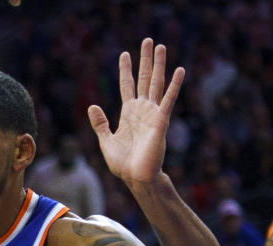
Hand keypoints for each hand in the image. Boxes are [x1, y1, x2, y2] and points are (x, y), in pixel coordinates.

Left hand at [88, 38, 183, 183]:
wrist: (136, 177)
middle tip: (148, 40)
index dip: (126, 70)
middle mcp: (142, 110)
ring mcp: (152, 114)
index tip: (124, 54)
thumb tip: (92, 106)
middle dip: (145, 60)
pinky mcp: (161, 122)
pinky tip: (179, 70)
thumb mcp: (106, 140)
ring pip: (156, 84)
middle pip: (144, 79)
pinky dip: (173, 85)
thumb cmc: (123, 163)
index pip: (127, 86)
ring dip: (159, 65)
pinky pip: (168, 100)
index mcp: (129, 113)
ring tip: (161, 46)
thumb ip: (100, 123)